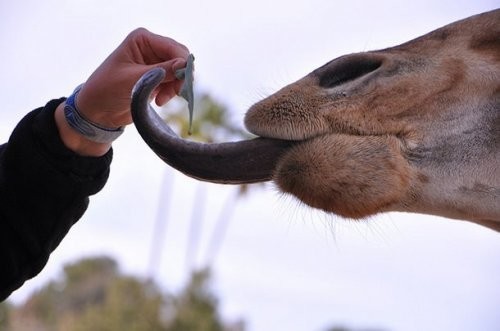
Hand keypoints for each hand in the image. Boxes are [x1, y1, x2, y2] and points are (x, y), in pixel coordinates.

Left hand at [55, 28, 189, 155]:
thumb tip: (185, 65)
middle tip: (175, 93)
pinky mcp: (158, 77)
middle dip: (180, 76)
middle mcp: (151, 48)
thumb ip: (162, 71)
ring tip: (161, 100)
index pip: (173, 47)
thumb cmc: (108, 89)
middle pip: (180, 58)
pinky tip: (159, 101)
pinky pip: (175, 82)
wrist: (98, 110)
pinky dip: (171, 92)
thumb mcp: (135, 80)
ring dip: (175, 87)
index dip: (182, 63)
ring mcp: (155, 62)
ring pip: (180, 72)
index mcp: (142, 40)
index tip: (183, 81)